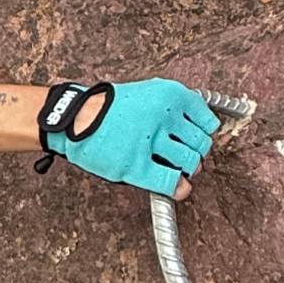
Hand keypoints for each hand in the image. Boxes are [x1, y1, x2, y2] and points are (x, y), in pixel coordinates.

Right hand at [46, 78, 219, 198]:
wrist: (75, 117)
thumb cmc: (109, 108)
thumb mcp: (147, 94)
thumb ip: (173, 108)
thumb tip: (201, 127)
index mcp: (169, 95)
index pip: (207, 121)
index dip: (203, 133)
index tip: (197, 137)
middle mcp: (163, 116)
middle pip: (201, 144)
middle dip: (196, 153)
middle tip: (185, 155)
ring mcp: (149, 141)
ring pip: (189, 162)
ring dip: (187, 169)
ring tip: (177, 169)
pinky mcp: (135, 165)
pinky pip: (170, 182)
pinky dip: (179, 188)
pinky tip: (178, 188)